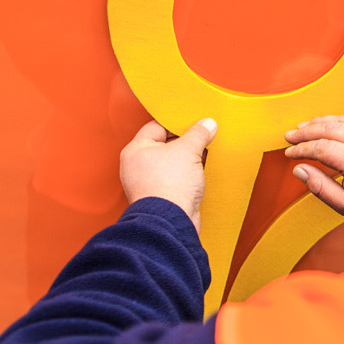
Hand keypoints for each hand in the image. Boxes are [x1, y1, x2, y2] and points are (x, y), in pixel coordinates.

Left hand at [120, 119, 216, 233]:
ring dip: (189, 157)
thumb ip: (198, 133)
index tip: (195, 120)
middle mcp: (138, 165)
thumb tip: (207, 124)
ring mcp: (149, 182)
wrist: (171, 223)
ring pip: (172, 162)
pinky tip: (202, 170)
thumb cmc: (169, 186)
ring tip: (205, 152)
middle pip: (165, 144)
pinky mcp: (161, 195)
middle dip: (186, 140)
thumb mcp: (188, 150)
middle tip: (203, 135)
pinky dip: (188, 173)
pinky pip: (176, 177)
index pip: (157, 126)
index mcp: (136, 150)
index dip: (177, 122)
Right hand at [284, 115, 343, 239]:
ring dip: (321, 122)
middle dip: (306, 131)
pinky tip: (328, 125)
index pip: (322, 147)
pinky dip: (339, 121)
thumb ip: (320, 187)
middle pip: (330, 128)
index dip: (301, 149)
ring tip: (304, 127)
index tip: (289, 153)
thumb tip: (299, 170)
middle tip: (290, 135)